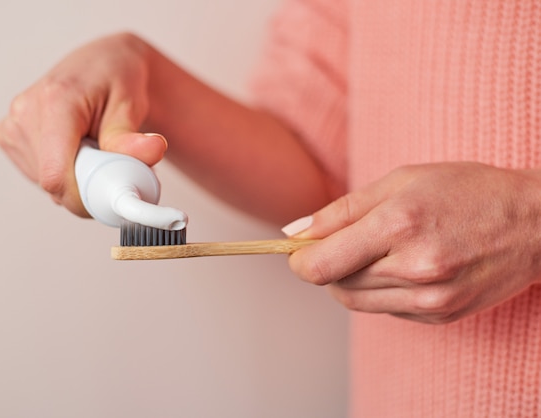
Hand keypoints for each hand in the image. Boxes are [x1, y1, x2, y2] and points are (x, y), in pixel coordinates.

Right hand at [0, 33, 167, 216]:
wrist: (101, 64)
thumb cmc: (117, 80)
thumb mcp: (132, 106)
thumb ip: (132, 138)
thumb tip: (152, 151)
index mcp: (55, 101)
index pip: (55, 175)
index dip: (84, 198)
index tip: (110, 197)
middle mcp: (25, 112)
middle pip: (52, 183)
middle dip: (87, 186)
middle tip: (110, 164)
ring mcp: (12, 125)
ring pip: (46, 185)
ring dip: (76, 179)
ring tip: (92, 150)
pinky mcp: (8, 136)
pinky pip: (38, 176)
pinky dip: (63, 173)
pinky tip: (75, 150)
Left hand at [285, 162, 540, 322]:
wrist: (533, 222)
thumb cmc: (465, 190)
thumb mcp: (400, 181)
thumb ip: (340, 210)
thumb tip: (293, 233)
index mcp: (399, 226)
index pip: (321, 265)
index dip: (299, 260)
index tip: (298, 249)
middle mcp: (414, 269)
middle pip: (335, 284)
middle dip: (326, 264)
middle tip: (341, 241)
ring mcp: (430, 299)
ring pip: (356, 301)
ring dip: (349, 279)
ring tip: (375, 250)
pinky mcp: (440, 316)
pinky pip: (385, 309)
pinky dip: (378, 290)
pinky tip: (400, 266)